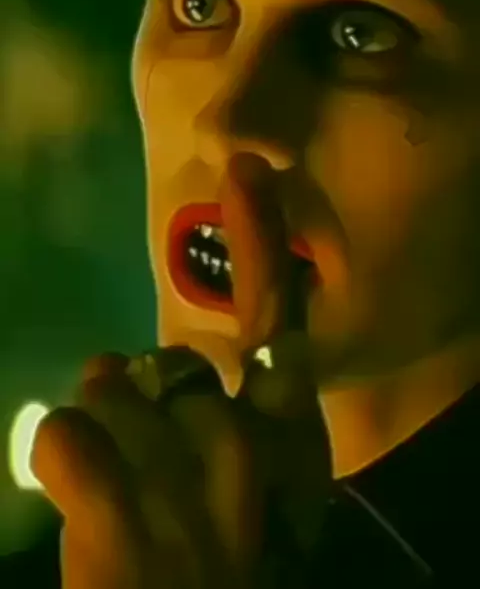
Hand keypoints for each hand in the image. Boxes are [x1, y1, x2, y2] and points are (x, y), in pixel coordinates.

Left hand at [31, 155, 331, 588]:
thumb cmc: (240, 568)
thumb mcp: (270, 488)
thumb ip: (242, 419)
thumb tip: (155, 372)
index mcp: (286, 434)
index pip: (275, 318)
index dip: (260, 239)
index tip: (246, 171)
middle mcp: (241, 439)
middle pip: (156, 366)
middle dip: (137, 406)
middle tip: (148, 472)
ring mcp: (179, 470)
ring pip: (102, 393)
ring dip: (101, 440)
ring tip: (125, 498)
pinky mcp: (117, 505)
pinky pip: (61, 435)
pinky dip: (60, 466)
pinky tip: (85, 505)